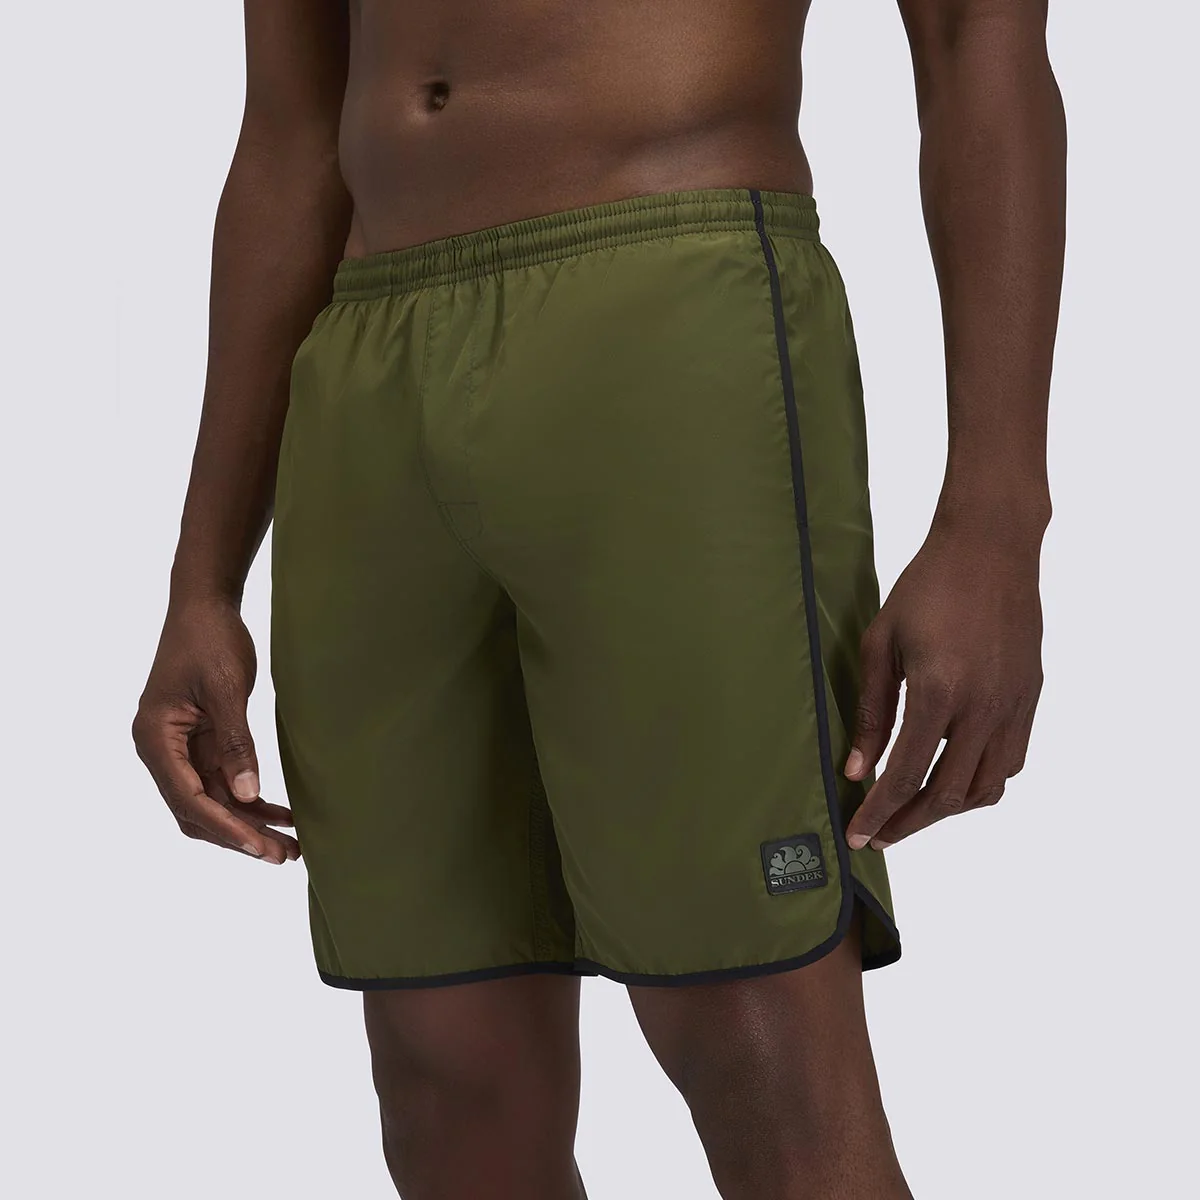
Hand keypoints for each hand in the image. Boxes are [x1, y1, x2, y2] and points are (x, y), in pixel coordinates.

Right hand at [132, 598, 298, 864]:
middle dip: (239, 836)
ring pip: (212, 803)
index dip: (226, 827)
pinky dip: (251, 800)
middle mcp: (161, 750)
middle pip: (197, 811)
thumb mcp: (227, 688)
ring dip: (249, 825)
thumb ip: (235, 742)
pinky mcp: (201, 744)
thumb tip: (245, 795)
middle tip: (283, 857)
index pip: (188, 798)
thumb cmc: (210, 639)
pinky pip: (224, 783)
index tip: (259, 848)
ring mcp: (181, 750)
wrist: (205, 605)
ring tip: (290, 848)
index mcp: (155, 738)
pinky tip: (282, 815)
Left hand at [843, 519, 1043, 849]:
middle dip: (909, 823)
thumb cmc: (926, 587)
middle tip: (881, 835)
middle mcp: (983, 707)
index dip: (878, 813)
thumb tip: (856, 771)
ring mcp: (1014, 705)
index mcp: (939, 692)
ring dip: (947, 809)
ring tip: (912, 812)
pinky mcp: (1030, 697)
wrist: (990, 547)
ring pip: (986, 787)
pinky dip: (981, 783)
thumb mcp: (880, 644)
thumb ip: (871, 713)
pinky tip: (953, 778)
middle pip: (948, 794)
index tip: (858, 836)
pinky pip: (1011, 761)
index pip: (904, 775)